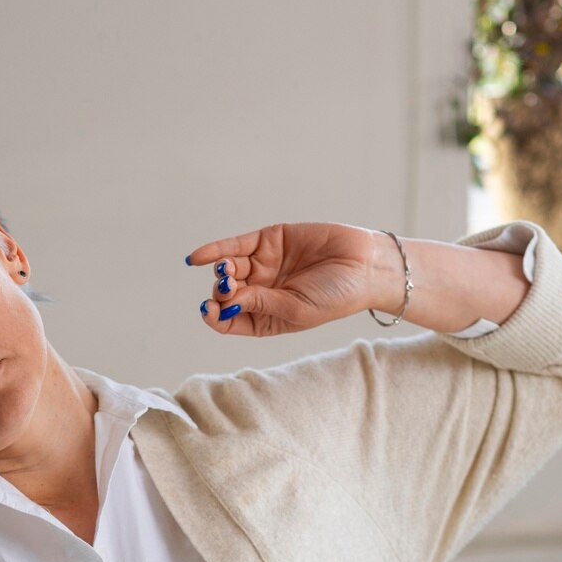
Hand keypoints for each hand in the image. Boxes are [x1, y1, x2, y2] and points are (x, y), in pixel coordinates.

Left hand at [184, 222, 390, 336]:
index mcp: (267, 318)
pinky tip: (195, 257)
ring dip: (220, 271)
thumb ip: (262, 304)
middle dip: (221, 291)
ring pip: (229, 269)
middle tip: (230, 286)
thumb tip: (226, 302)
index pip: (230, 320)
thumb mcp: (298, 309)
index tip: (210, 309)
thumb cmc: (338, 297)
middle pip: (225, 294)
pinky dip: (214, 250)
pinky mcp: (269, 240)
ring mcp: (264, 265)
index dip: (215, 316)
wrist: (366, 266)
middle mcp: (262, 292)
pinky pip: (235, 246)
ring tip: (226, 271)